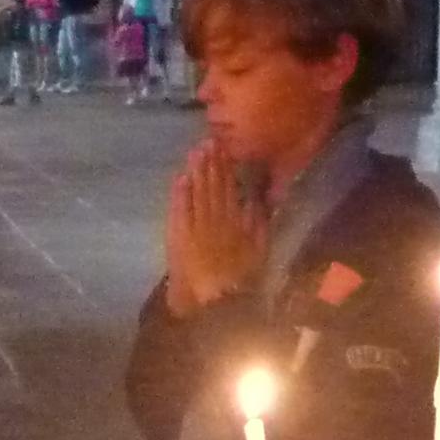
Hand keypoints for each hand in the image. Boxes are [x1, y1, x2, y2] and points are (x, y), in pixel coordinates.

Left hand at [166, 144, 265, 313]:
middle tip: (207, 141)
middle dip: (210, 163)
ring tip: (195, 152)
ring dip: (196, 172)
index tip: (223, 148)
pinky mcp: (181, 237)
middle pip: (212, 186)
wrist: (220, 298)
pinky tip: (180, 178)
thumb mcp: (259, 248)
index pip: (229, 188)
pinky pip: (181, 211)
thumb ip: (259, 222)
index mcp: (235, 220)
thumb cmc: (241, 277)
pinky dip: (180, 194)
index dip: (226, 167)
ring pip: (197, 193)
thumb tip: (258, 199)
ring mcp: (197, 226)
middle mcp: (216, 218)